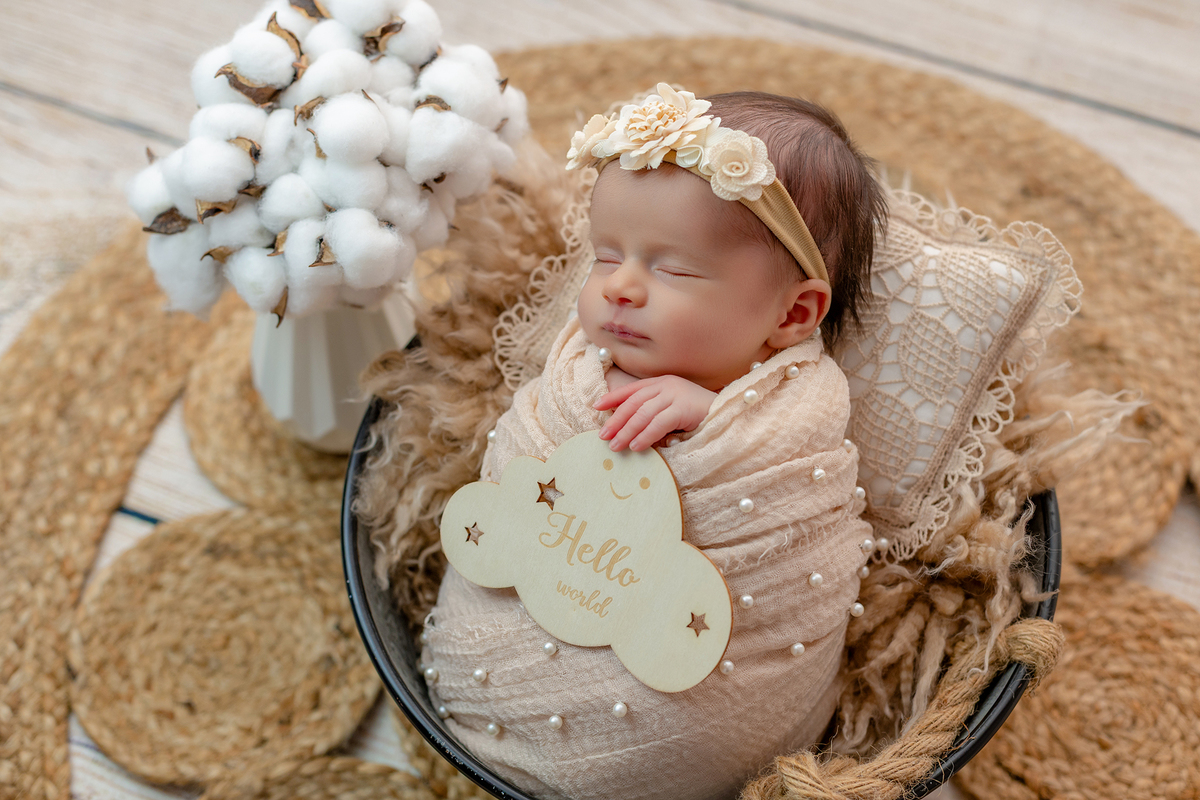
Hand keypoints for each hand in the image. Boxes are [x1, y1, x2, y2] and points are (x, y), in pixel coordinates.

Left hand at [594, 375, 716, 451]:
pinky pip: (658, 423)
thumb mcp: (673, 410)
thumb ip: (654, 413)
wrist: (728, 415)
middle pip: (634, 402)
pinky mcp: (684, 408)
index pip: (633, 390)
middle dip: (616, 419)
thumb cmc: (699, 416)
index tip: (597, 407)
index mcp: (662, 382)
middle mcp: (667, 385)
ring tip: (616, 446)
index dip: (613, 397)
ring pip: (643, 414)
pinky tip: (636, 446)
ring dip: (627, 431)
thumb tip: (628, 430)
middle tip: (602, 435)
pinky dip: (645, 436)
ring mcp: (676, 395)